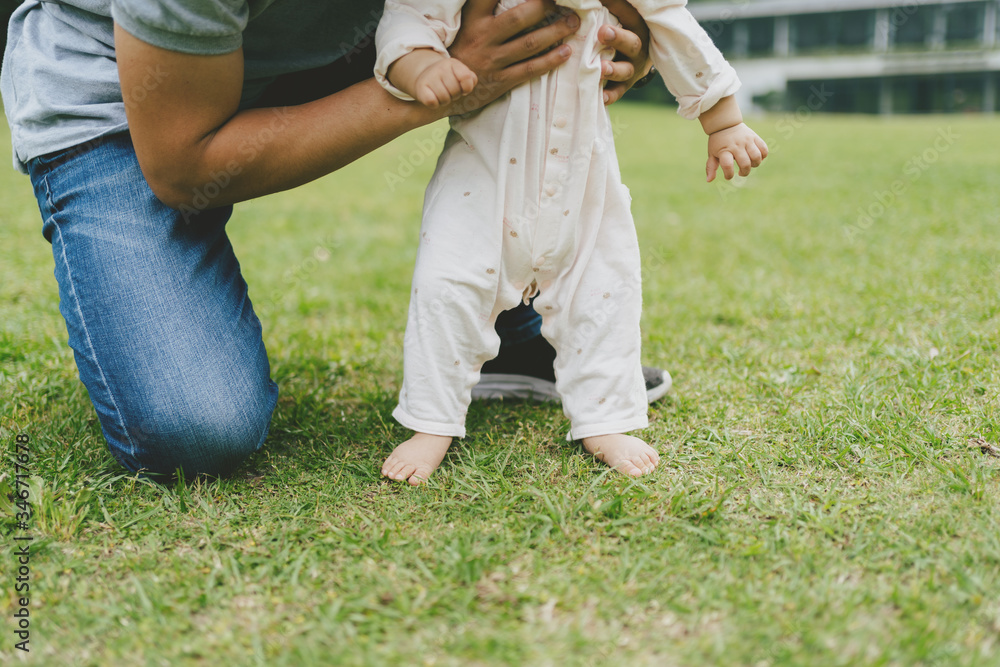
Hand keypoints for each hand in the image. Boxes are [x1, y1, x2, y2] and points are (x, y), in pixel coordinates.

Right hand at [413, 58, 478, 108]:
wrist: (424, 75)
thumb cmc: (447, 78)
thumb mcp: (459, 73)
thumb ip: (470, 78)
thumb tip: (471, 81)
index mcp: (452, 63)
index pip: (466, 77)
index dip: (467, 88)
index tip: (462, 88)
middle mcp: (440, 68)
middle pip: (455, 91)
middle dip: (454, 95)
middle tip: (449, 91)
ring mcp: (430, 77)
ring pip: (445, 99)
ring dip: (445, 101)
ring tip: (441, 94)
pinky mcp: (421, 87)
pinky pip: (433, 102)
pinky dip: (435, 104)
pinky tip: (433, 97)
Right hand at [444, 0, 579, 114]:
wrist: (444, 87)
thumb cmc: (461, 49)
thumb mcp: (467, 22)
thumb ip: (484, 6)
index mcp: (474, 18)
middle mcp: (483, 36)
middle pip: (519, 17)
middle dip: (544, 7)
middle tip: (564, 2)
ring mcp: (493, 60)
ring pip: (529, 43)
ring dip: (555, 32)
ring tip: (573, 23)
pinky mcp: (500, 80)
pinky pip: (529, 69)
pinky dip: (550, 60)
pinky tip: (565, 52)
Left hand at [597, 0, 650, 104]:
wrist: (633, 61)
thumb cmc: (617, 33)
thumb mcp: (616, 19)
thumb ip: (607, 9)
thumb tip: (588, 0)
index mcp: (635, 27)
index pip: (630, 15)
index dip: (619, 8)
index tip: (605, 1)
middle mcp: (637, 48)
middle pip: (632, 43)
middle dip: (618, 38)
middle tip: (603, 32)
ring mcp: (631, 69)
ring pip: (625, 70)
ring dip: (613, 70)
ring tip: (601, 68)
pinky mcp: (623, 87)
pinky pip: (617, 93)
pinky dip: (609, 95)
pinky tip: (600, 96)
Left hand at [706, 123, 768, 181]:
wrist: (725, 124)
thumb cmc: (718, 142)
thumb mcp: (712, 154)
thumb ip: (711, 167)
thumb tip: (709, 180)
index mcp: (724, 150)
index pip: (728, 166)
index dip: (729, 175)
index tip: (728, 176)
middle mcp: (736, 145)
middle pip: (745, 164)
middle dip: (744, 172)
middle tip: (741, 172)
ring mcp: (747, 140)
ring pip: (756, 157)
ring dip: (755, 165)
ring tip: (750, 164)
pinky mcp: (754, 137)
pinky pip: (764, 149)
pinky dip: (763, 156)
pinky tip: (756, 157)